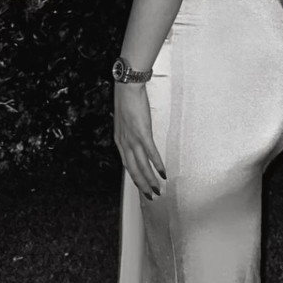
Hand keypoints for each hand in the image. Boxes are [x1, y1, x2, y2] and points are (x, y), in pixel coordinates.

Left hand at [113, 82, 166, 199]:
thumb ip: (128, 131)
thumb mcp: (123, 119)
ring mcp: (133, 139)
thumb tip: (135, 137)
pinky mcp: (143, 133)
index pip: (127, 164)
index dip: (135, 177)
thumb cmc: (126, 99)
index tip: (141, 186)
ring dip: (150, 180)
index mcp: (119, 140)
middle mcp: (124, 143)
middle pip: (133, 170)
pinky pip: (151, 153)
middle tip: (151, 195)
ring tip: (158, 189)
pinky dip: (157, 164)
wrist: (127, 87)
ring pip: (142, 165)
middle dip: (142, 185)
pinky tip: (163, 172)